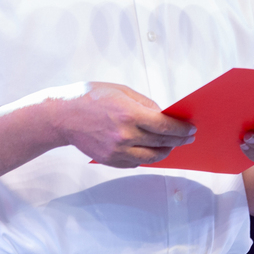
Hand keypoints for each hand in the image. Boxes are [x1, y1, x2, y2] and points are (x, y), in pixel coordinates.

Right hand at [57, 82, 196, 167]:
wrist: (62, 116)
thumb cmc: (90, 98)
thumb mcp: (121, 91)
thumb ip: (145, 104)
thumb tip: (164, 116)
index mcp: (128, 114)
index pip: (164, 126)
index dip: (181, 129)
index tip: (191, 129)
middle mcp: (124, 135)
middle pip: (162, 142)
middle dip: (178, 140)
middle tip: (188, 137)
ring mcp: (117, 151)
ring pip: (152, 157)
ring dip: (165, 151)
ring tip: (170, 144)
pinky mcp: (110, 160)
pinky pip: (137, 162)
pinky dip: (146, 155)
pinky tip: (150, 148)